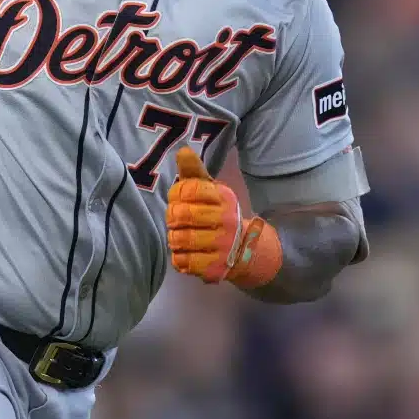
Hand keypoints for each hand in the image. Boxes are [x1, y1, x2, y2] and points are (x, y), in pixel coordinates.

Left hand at [165, 146, 280, 286]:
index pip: (188, 190)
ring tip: (179, 237)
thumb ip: (194, 172)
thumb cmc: (218, 214)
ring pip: (180, 240)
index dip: (176, 195)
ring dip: (173, 239)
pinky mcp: (216, 268)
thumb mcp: (209, 191)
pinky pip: (183, 262)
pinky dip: (178, 258)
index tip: (178, 199)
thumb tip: (182, 150)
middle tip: (175, 221)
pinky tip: (185, 253)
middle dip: (171, 218)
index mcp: (224, 197)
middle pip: (181, 215)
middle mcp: (227, 220)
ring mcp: (223, 246)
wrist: (246, 250)